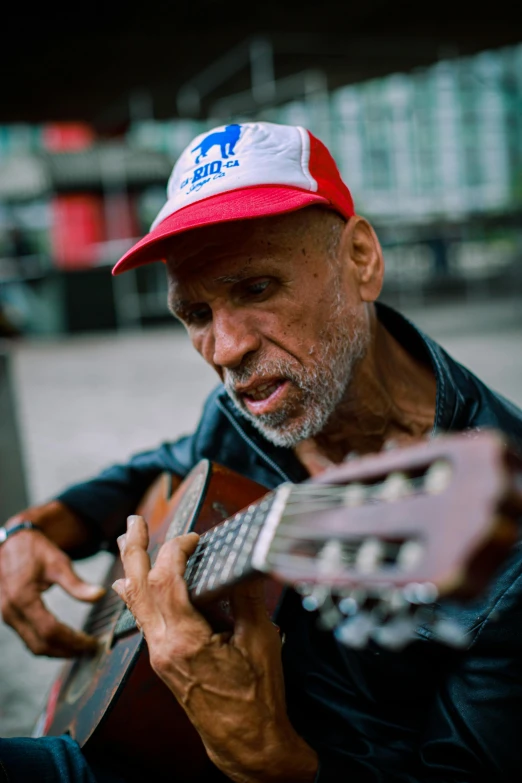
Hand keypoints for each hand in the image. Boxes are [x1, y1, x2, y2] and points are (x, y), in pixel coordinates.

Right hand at [0, 516, 104, 656]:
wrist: (11, 542)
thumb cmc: (35, 550)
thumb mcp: (58, 563)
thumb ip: (77, 584)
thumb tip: (101, 595)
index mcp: (23, 597)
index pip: (50, 630)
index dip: (72, 640)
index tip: (91, 643)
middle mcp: (11, 610)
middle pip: (41, 644)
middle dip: (67, 651)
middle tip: (89, 650)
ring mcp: (7, 615)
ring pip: (32, 645)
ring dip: (57, 651)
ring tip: (80, 649)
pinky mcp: (8, 616)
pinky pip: (27, 638)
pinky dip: (46, 644)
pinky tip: (63, 641)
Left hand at [113, 516, 317, 782]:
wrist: (244, 739)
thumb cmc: (256, 695)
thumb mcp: (259, 641)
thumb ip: (246, 599)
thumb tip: (240, 564)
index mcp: (185, 640)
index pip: (167, 580)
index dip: (176, 550)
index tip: (194, 537)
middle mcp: (163, 646)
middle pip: (139, 587)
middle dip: (135, 549)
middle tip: (133, 521)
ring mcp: (159, 655)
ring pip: (136, 602)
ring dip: (131, 567)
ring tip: (127, 540)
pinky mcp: (162, 661)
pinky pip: (141, 619)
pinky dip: (136, 594)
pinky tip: (129, 584)